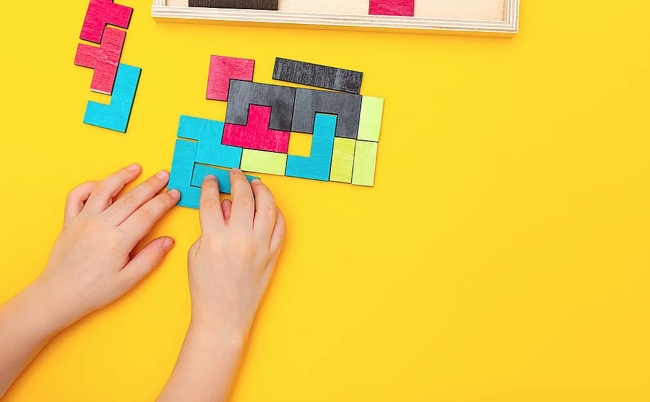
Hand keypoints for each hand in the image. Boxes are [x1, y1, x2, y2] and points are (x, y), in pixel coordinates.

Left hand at [36, 163, 179, 327]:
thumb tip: (168, 241)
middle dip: (151, 184)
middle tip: (164, 175)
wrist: (59, 295)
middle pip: (132, 198)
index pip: (148, 213)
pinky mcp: (70, 221)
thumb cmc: (94, 291)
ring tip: (136, 167)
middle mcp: (101, 225)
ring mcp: (84, 220)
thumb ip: (150, 257)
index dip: (164, 201)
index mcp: (118, 240)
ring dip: (122, 176)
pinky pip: (77, 196)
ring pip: (105, 189)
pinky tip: (100, 184)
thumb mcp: (129, 280)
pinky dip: (88, 186)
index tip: (174, 194)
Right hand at [188, 169, 285, 339]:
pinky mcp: (273, 254)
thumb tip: (222, 206)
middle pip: (243, 196)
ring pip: (267, 206)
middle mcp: (240, 238)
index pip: (212, 200)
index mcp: (215, 238)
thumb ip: (210, 226)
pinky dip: (276, 212)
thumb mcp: (197, 254)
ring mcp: (260, 246)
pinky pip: (280, 226)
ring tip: (255, 184)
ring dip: (261, 190)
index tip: (212, 178)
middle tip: (234, 174)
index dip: (210, 185)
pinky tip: (269, 207)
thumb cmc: (206, 288)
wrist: (224, 315)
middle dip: (238, 180)